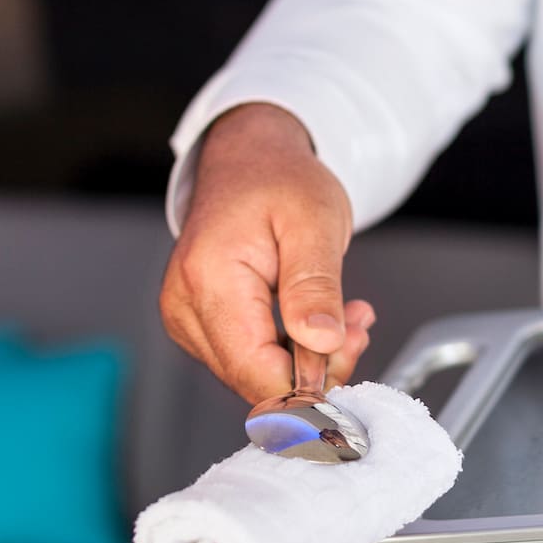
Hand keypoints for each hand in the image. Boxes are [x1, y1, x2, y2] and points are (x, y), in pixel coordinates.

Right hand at [159, 103, 377, 402]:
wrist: (249, 158)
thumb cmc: (277, 179)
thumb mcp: (315, 221)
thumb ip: (316, 286)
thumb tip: (322, 344)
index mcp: (209, 278)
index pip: (257, 371)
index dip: (310, 383)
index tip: (351, 352)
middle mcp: (185, 304)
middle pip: (254, 380)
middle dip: (315, 368)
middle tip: (356, 324)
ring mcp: (186, 317)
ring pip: (253, 376)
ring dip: (306, 359)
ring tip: (341, 313)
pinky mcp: (198, 324)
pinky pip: (247, 359)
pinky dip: (288, 351)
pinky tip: (313, 321)